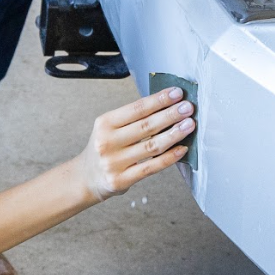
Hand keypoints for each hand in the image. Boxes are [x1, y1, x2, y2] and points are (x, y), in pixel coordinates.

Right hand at [74, 86, 196, 202]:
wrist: (86, 177)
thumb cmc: (104, 148)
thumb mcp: (109, 128)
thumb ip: (133, 119)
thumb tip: (167, 106)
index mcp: (104, 124)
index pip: (136, 108)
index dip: (158, 100)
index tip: (176, 93)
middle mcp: (107, 142)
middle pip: (145, 126)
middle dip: (170, 115)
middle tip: (188, 108)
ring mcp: (114, 163)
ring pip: (151, 147)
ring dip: (173, 134)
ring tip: (189, 125)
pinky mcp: (121, 180)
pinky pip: (151, 167)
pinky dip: (169, 158)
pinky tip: (182, 149)